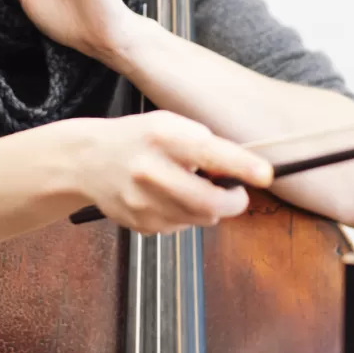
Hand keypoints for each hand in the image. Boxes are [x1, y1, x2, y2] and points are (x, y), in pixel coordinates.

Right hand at [69, 111, 273, 232]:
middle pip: (209, 203)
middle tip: (237, 194)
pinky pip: (180, 227)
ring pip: (199, 219)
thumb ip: (202, 143)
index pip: (207, 153)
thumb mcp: (167, 125)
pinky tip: (167, 198)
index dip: (241, 165)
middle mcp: (149, 171)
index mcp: (159, 138)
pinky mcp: (140, 224)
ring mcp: (142, 202)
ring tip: (190, 188)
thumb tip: (240, 170)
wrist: (88, 161)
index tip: (265, 173)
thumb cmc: (137, 139)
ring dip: (208, 208)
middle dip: (234, 202)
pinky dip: (184, 215)